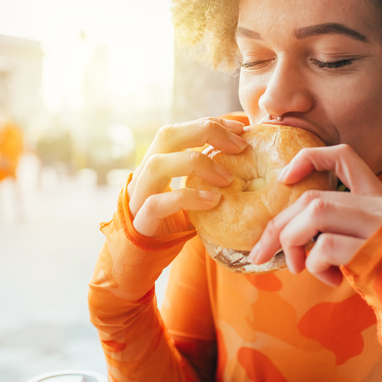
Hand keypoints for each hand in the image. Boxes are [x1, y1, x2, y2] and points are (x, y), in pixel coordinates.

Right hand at [128, 117, 246, 236]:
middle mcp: (145, 172)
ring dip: (197, 164)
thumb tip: (243, 162)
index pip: (182, 129)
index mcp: (157, 161)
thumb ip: (204, 176)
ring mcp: (139, 195)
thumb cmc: (170, 222)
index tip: (241, 129)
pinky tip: (213, 201)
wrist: (138, 257)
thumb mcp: (188, 192)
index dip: (211, 123)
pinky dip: (188, 198)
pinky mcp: (141, 221)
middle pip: (168, 134)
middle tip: (239, 146)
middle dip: (206, 132)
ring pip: (158, 164)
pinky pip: (158, 203)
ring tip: (228, 179)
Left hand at [248, 144, 381, 285]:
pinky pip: (324, 247)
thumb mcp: (369, 242)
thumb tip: (283, 229)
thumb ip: (339, 226)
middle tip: (261, 251)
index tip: (285, 178)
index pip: (346, 156)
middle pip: (315, 198)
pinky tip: (328, 279)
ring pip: (316, 213)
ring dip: (292, 241)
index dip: (311, 158)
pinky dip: (313, 265)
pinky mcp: (376, 254)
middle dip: (279, 225)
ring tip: (296, 266)